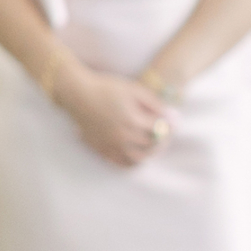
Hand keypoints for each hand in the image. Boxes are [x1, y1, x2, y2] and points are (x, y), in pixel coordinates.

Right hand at [56, 63, 170, 167]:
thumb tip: (172, 117)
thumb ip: (154, 104)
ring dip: (151, 153)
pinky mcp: (102, 149)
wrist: (77, 94)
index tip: (172, 122)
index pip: (160, 129)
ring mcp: (112, 145)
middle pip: (152, 145)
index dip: (170, 126)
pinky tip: (138, 153)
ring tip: (154, 144)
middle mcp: (123, 136)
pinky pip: (122, 163)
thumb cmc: (106, 88)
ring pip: (139, 158)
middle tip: (165, 133)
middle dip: (162, 139)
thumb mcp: (134, 89)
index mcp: (132, 120)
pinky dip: (134, 162)